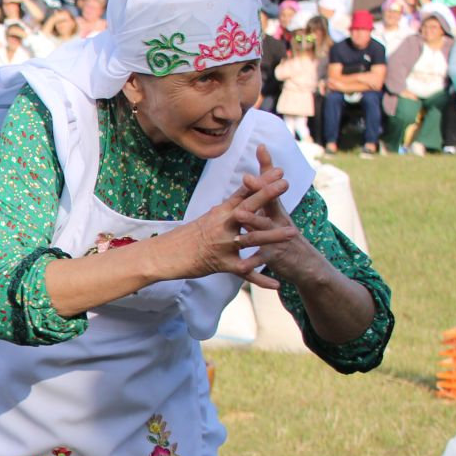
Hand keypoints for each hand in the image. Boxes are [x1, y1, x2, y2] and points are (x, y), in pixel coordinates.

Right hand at [151, 154, 297, 286]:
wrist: (163, 256)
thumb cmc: (184, 238)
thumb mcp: (207, 218)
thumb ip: (226, 209)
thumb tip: (241, 198)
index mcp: (220, 213)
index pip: (243, 193)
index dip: (261, 182)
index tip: (279, 172)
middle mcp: (222, 225)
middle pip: (247, 207)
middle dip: (267, 195)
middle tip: (285, 184)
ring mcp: (222, 244)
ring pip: (250, 238)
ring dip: (272, 236)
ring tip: (292, 233)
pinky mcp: (220, 263)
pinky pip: (244, 272)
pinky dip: (260, 279)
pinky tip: (277, 284)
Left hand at [236, 147, 325, 289]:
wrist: (305, 263)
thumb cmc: (284, 233)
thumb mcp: (276, 213)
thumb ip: (266, 191)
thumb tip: (259, 160)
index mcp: (275, 209)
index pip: (270, 186)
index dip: (264, 172)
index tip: (258, 153)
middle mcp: (278, 220)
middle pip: (269, 203)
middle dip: (259, 190)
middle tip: (246, 178)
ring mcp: (277, 238)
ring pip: (264, 230)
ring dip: (252, 225)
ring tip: (239, 219)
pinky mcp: (275, 256)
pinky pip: (262, 259)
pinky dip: (252, 262)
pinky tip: (242, 265)